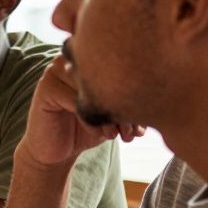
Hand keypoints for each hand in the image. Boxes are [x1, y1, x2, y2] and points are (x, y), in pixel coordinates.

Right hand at [17, 54, 144, 168]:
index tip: (144, 122)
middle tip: (134, 131)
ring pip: (93, 88)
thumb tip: (162, 97)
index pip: (124, 67)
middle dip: (126, 106)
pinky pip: (75, 101)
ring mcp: (58, 70)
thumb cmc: (89, 128)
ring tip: (121, 135)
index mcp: (95, 56)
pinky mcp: (46, 88)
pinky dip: (91, 121)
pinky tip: (100, 135)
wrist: (58, 151)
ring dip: (110, 115)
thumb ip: (132, 99)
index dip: (138, 94)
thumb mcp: (115, 112)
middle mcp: (76, 58)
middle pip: (109, 75)